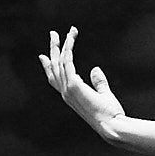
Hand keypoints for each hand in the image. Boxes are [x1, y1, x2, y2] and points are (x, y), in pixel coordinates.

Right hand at [39, 26, 126, 140]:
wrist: (111, 124)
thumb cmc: (109, 113)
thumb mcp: (103, 95)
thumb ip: (98, 82)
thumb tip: (95, 69)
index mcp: (70, 95)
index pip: (54, 78)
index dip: (48, 66)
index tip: (43, 55)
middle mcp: (65, 92)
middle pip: (54, 67)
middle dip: (53, 49)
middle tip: (53, 34)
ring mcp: (67, 89)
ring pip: (60, 62)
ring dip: (62, 45)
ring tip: (68, 31)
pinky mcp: (73, 85)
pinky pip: (67, 62)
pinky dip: (68, 49)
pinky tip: (71, 39)